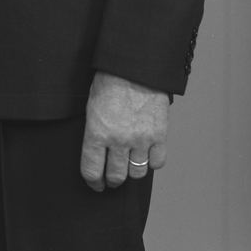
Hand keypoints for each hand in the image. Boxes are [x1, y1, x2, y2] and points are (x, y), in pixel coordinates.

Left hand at [80, 71, 168, 191]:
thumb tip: (96, 152)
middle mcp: (118, 140)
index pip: (92, 171)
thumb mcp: (91, 105)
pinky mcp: (159, 135)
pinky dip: (152, 162)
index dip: (93, 182)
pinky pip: (157, 162)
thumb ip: (94, 131)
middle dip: (111, 180)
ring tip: (129, 164)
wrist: (135, 67)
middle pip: (115, 176)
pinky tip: (146, 154)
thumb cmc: (110, 81)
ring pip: (137, 174)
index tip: (95, 183)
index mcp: (97, 132)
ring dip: (131, 172)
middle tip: (111, 178)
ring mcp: (140, 140)